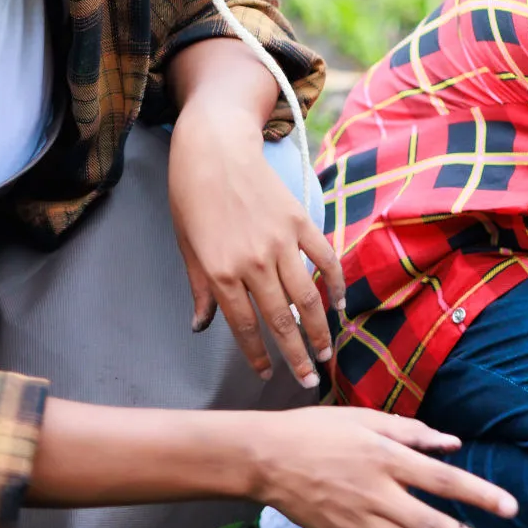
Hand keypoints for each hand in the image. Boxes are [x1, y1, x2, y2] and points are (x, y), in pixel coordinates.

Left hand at [169, 100, 345, 387]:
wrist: (215, 146)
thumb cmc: (191, 195)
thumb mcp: (186, 246)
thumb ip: (201, 288)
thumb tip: (202, 326)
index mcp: (221, 270)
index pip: (244, 325)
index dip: (257, 355)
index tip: (268, 375)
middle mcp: (254, 261)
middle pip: (282, 319)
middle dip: (297, 355)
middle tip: (310, 381)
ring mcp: (282, 241)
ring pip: (309, 296)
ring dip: (321, 330)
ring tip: (328, 353)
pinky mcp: (301, 221)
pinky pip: (325, 259)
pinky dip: (336, 284)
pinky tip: (341, 304)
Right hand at [251, 406, 517, 527]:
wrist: (265, 458)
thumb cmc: (318, 431)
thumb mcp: (368, 419)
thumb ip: (414, 433)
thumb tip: (454, 444)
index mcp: (387, 459)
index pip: (444, 480)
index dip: (480, 495)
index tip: (511, 508)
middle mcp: (377, 494)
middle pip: (432, 524)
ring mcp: (359, 522)